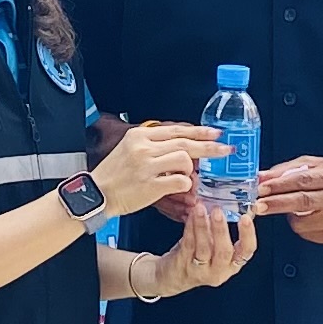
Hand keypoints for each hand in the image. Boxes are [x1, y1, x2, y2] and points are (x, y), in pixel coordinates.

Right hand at [89, 119, 216, 218]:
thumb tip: (183, 146)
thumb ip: (154, 145)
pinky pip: (180, 181)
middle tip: (225, 150)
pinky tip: (182, 188)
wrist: (97, 194)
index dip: (199, 131)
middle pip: (185, 142)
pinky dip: (186, 185)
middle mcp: (144, 148)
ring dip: (191, 170)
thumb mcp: (130, 149)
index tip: (216, 133)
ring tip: (187, 177)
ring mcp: (147, 166)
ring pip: (184, 159)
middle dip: (209, 146)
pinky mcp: (150, 185)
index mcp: (140, 135)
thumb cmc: (114, 175)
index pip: (176, 129)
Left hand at [144, 198, 252, 297]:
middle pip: (224, 251)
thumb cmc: (197, 256)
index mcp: (232, 264)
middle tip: (218, 211)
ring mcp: (200, 270)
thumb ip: (222, 231)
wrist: (171, 275)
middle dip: (221, 230)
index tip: (246, 218)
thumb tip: (228, 203)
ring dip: (203, 226)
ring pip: (204, 248)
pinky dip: (190, 228)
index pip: (247, 251)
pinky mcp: (183, 265)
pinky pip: (188, 244)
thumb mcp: (215, 246)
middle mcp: (219, 271)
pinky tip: (191, 215)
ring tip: (201, 208)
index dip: (248, 235)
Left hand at [252, 156, 322, 245]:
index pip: (304, 180)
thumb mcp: (318, 164)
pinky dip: (302, 226)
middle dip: (277, 204)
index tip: (262, 188)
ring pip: (303, 223)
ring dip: (289, 216)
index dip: (280, 185)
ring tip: (293, 208)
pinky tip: (309, 217)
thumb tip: (262, 177)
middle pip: (303, 202)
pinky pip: (309, 234)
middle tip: (259, 205)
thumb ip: (289, 169)